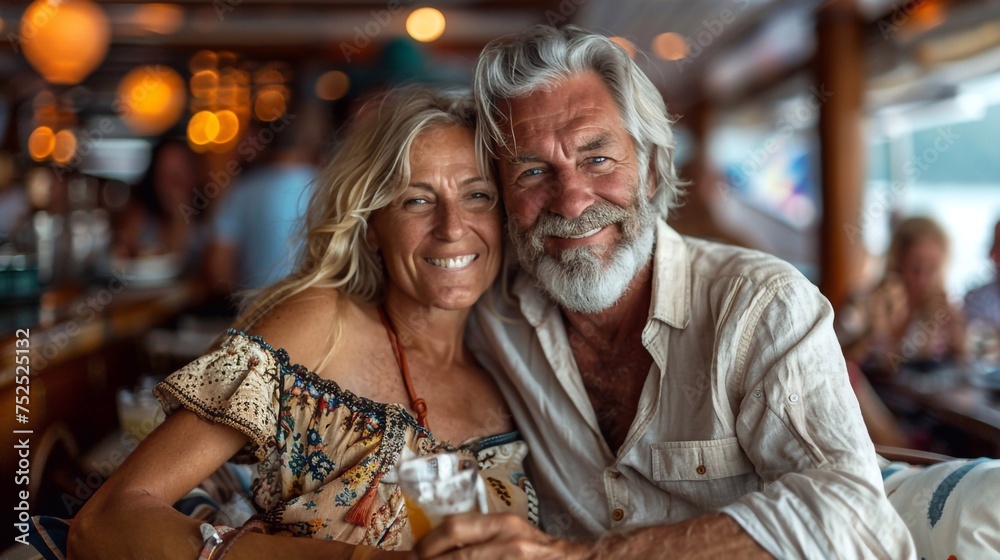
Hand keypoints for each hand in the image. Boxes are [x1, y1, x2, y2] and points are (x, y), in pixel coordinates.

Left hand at [410, 513, 587, 559]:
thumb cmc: (535, 551)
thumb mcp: (508, 533)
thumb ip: (477, 536)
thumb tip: (434, 546)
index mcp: (503, 524)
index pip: (454, 528)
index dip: (428, 543)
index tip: (412, 554)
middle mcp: (508, 543)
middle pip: (457, 555)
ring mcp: (512, 559)